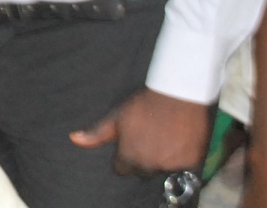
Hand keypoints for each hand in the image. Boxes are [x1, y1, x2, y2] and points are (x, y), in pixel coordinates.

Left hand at [70, 88, 211, 176]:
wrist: (177, 95)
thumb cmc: (143, 105)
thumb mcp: (116, 117)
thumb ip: (96, 134)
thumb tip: (74, 139)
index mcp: (129, 157)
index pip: (122, 169)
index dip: (123, 157)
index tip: (129, 145)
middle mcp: (150, 165)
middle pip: (142, 170)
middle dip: (142, 158)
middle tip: (147, 138)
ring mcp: (171, 165)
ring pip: (162, 168)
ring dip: (162, 158)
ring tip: (163, 136)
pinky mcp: (191, 162)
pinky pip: (183, 166)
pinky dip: (181, 156)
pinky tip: (178, 138)